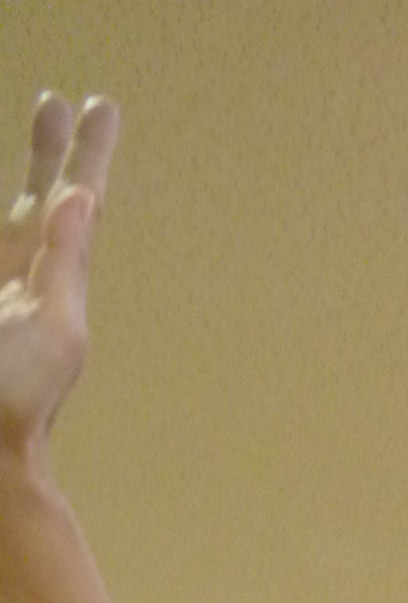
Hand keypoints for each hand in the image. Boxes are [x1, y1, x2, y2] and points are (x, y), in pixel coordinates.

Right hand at [0, 95, 118, 456]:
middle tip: (57, 102)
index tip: (99, 105)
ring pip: (14, 213)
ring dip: (26, 167)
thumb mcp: (50, 327)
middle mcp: (28, 272)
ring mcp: (2, 286)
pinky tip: (9, 211)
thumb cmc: (17, 397)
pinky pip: (2, 243)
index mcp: (56, 275)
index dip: (88, 152)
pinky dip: (9, 224)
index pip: (79, 200)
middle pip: (44, 194)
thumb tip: (82, 198)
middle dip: (50, 147)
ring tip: (38, 121)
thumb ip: (63, 262)